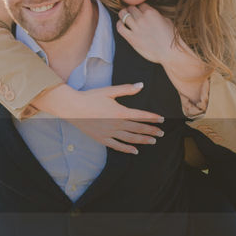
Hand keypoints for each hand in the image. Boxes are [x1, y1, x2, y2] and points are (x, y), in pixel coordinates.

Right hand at [31, 83, 164, 153]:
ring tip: (153, 141)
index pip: (141, 116)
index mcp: (120, 111)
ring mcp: (109, 133)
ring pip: (130, 138)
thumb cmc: (90, 97)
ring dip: (143, 140)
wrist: (73, 107)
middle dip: (151, 131)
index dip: (152, 118)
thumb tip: (141, 85)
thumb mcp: (109, 91)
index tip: (162, 119)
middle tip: (161, 133)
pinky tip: (135, 151)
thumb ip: (127, 89)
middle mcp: (116, 124)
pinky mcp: (102, 138)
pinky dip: (127, 149)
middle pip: (138, 128)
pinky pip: (117, 146)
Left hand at [120, 4, 210, 111]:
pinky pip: (120, 27)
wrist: (170, 53)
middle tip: (131, 14)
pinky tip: (121, 25)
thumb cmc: (171, 38)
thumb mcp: (167, 21)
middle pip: (131, 7)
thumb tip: (151, 15)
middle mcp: (142, 18)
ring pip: (123, 14)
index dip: (140, 7)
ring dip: (123, 15)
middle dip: (131, 10)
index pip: (141, 4)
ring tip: (125, 18)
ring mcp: (136, 28)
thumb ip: (157, 15)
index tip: (140, 11)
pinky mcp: (131, 38)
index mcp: (152, 12)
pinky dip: (119, 24)